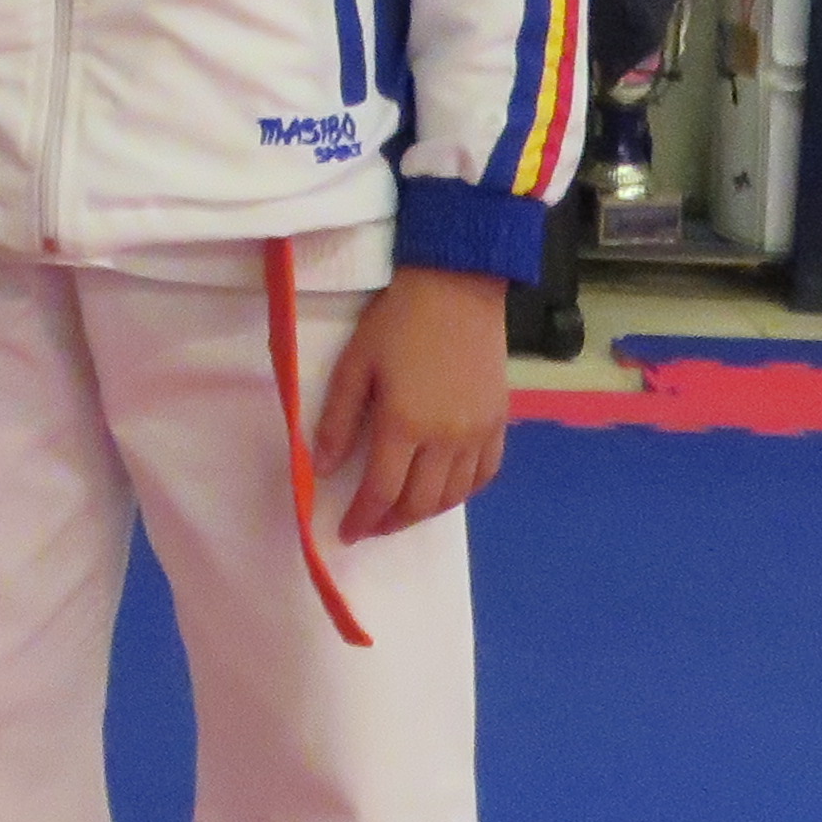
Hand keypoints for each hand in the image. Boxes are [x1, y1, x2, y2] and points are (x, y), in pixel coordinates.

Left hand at [312, 265, 510, 539]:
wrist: (457, 288)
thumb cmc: (397, 322)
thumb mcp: (355, 366)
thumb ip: (338, 421)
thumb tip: (322, 469)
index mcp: (405, 424)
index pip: (381, 491)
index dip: (363, 518)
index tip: (347, 533)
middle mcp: (446, 438)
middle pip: (419, 502)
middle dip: (391, 522)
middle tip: (371, 526)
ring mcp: (478, 433)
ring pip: (453, 495)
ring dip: (424, 512)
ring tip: (401, 511)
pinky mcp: (499, 422)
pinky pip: (484, 475)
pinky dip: (461, 492)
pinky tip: (443, 490)